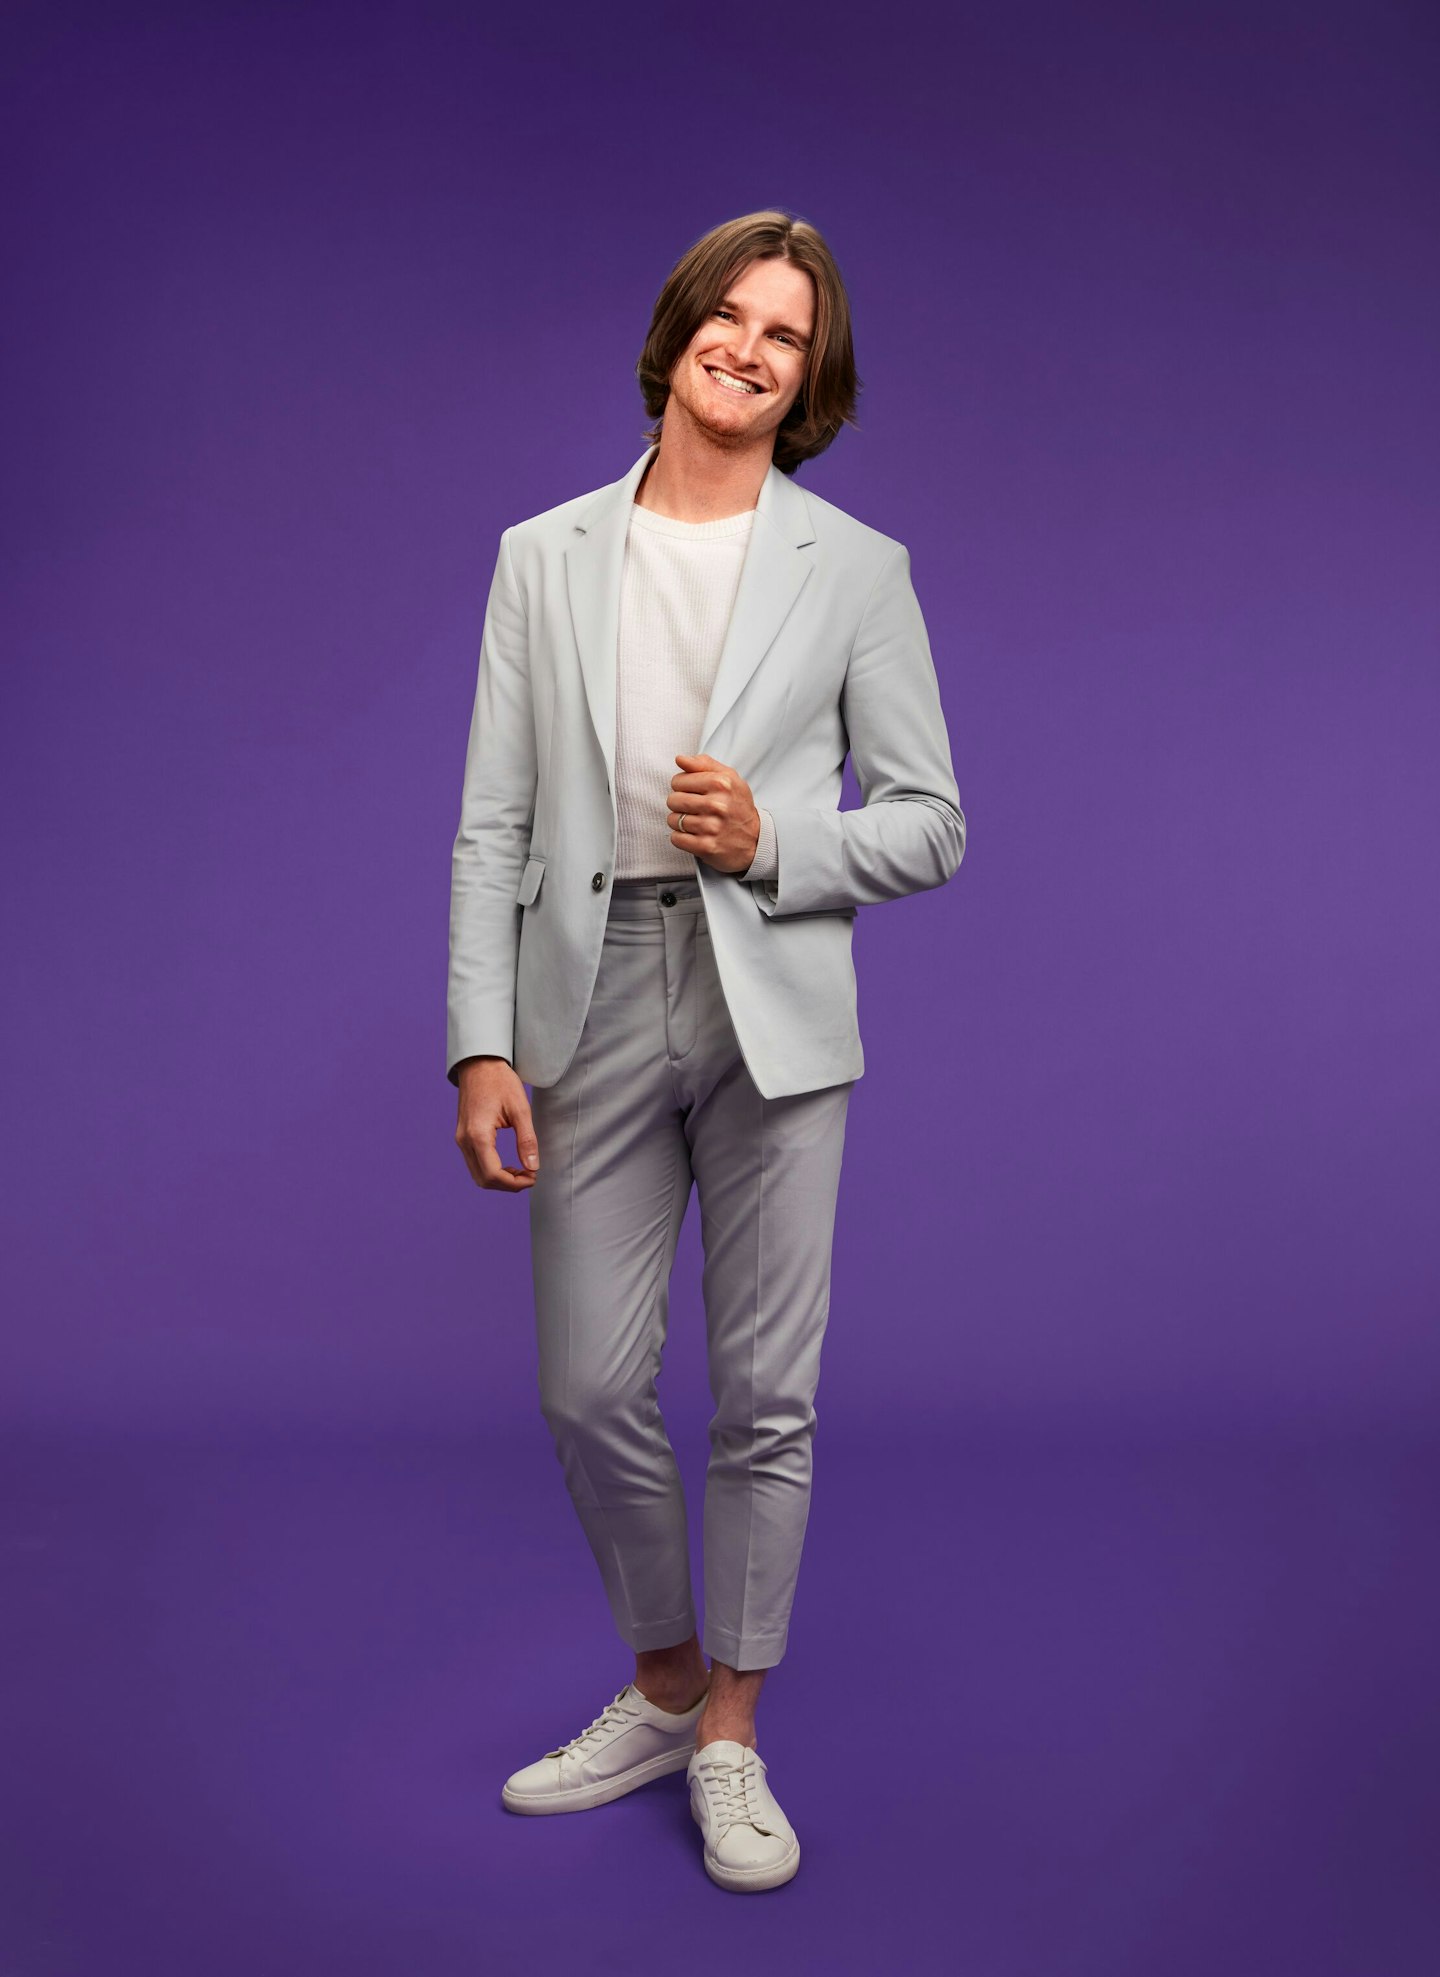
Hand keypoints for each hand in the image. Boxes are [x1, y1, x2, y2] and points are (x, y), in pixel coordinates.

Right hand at [454, 1056, 539, 1190]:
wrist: (479, 1064)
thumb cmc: (500, 1081)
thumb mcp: (520, 1109)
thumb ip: (527, 1140)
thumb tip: (533, 1167)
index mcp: (478, 1134)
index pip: (493, 1175)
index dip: (515, 1183)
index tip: (534, 1177)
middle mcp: (465, 1141)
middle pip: (484, 1180)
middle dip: (508, 1185)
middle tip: (530, 1176)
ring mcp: (461, 1139)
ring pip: (478, 1175)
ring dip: (500, 1180)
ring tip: (522, 1171)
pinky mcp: (463, 1137)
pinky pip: (475, 1164)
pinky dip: (492, 1171)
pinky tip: (508, 1165)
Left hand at [666, 753, 760, 874]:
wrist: (755, 840)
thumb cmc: (738, 806)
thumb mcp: (729, 778)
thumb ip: (704, 764)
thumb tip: (680, 759)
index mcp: (721, 783)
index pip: (678, 781)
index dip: (682, 786)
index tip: (693, 792)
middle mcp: (716, 804)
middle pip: (673, 800)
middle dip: (679, 804)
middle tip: (694, 809)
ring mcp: (711, 827)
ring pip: (673, 820)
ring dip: (680, 822)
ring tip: (695, 822)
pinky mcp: (706, 846)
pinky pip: (676, 838)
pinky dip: (681, 837)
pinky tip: (694, 835)